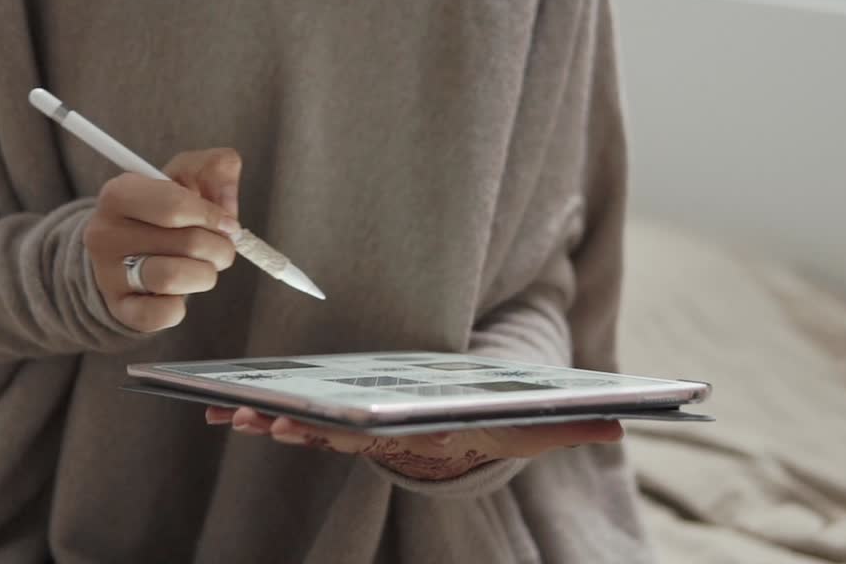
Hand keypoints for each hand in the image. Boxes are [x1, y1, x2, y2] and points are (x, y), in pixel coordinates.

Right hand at [84, 148, 242, 331]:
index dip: (213, 216)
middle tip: (218, 248)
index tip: (228, 224)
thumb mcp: (188, 176)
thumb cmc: (165, 211)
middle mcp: (105, 232)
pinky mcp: (119, 308)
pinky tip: (177, 294)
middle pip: (187, 242)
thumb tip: (228, 208)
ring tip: (202, 269)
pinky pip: (163, 314)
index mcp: (119, 193)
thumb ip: (217, 168)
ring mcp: (108, 273)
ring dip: (205, 275)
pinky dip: (180, 307)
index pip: (175, 205)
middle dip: (219, 247)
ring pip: (175, 277)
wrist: (128, 252)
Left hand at [207, 406, 622, 480]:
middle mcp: (385, 437)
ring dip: (267, 421)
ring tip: (226, 413)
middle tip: (254, 420)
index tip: (309, 428)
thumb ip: (571, 427)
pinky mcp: (345, 415)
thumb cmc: (501, 427)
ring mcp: (361, 428)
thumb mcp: (537, 430)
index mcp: (420, 436)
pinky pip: (300, 415)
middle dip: (293, 427)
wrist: (471, 432)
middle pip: (333, 433)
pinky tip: (226, 406)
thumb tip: (620, 421)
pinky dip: (264, 412)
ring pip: (308, 427)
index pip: (378, 438)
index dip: (343, 433)